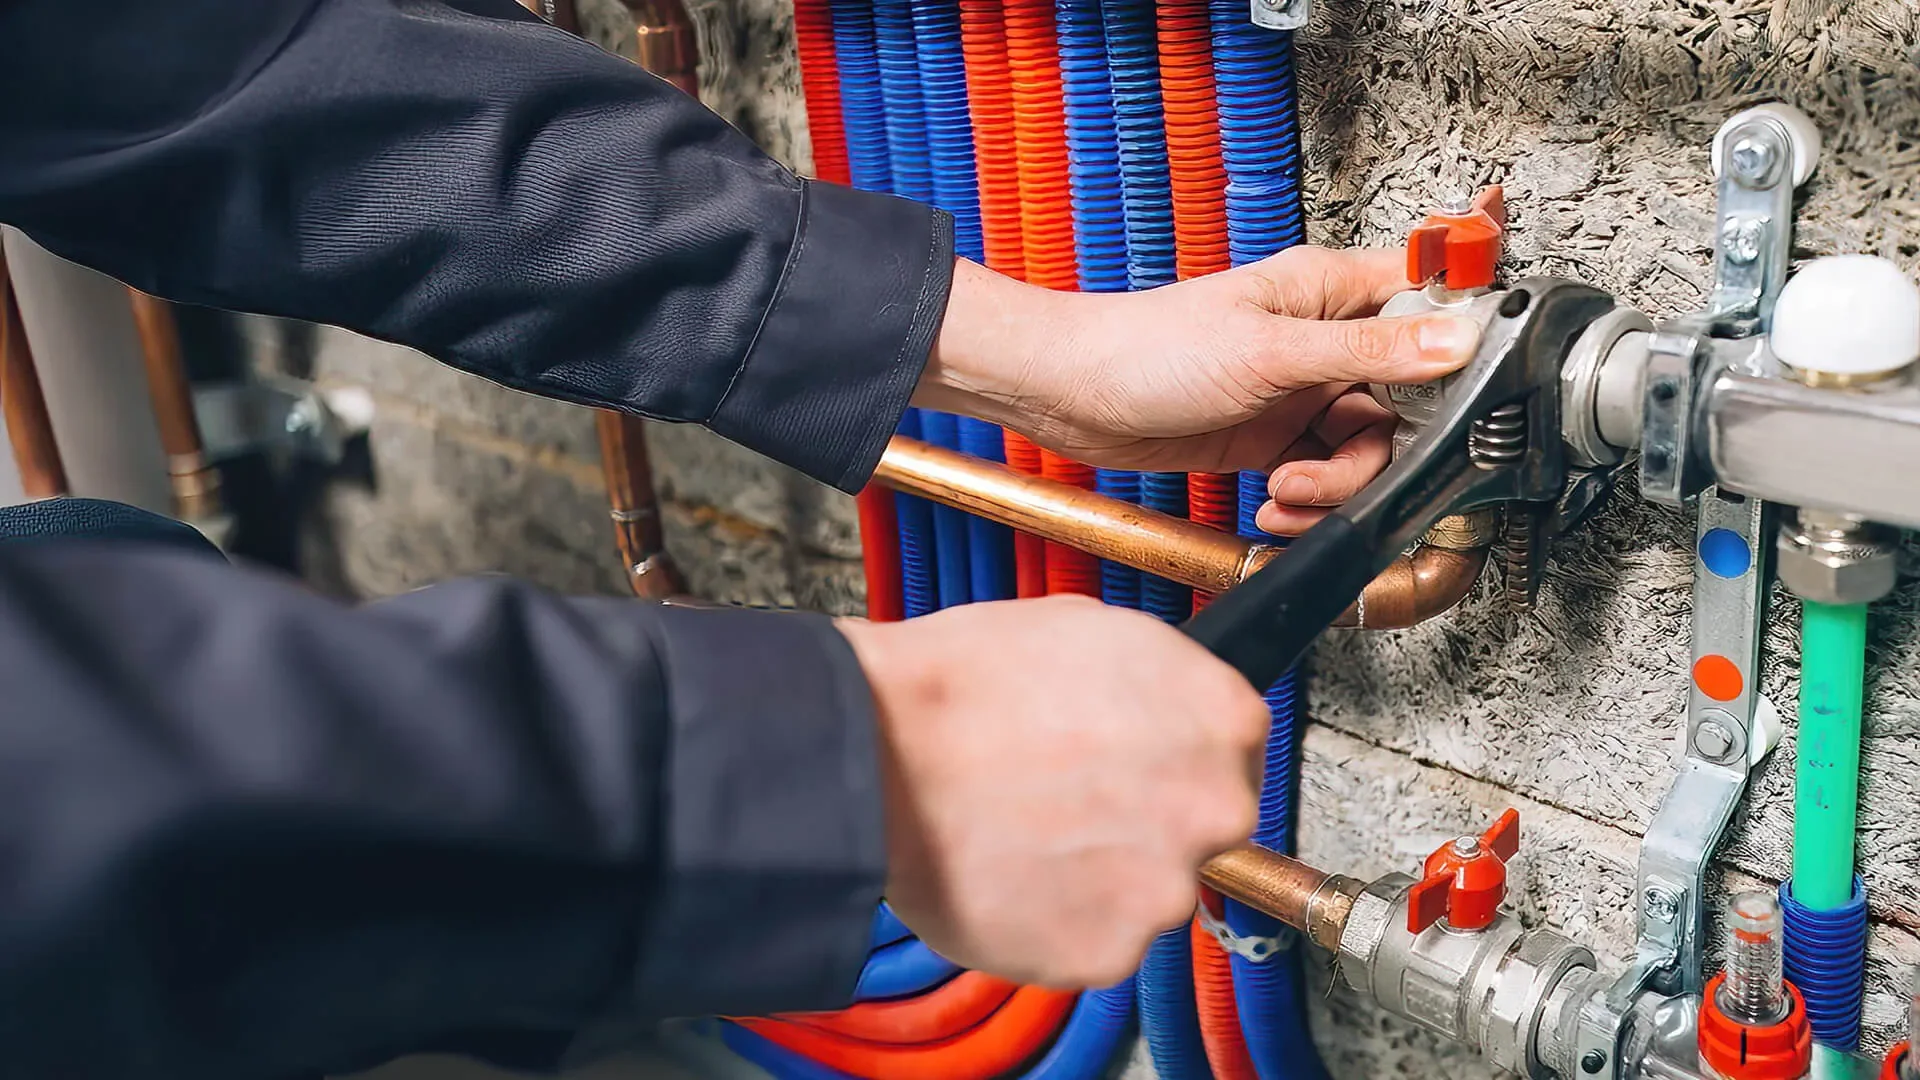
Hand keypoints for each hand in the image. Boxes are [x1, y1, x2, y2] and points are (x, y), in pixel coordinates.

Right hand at [837, 596, 1267, 987]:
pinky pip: (1093, 940)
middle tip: (1070, 798)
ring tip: (1022, 831)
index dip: (1176, 751)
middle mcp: (1212, 809)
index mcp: (1221, 718)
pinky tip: (1008, 873)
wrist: (877, 756)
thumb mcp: (1088, 629)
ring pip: (1146, 889)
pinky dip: (1056, 917)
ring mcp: (1161, 889)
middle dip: (1146, 816)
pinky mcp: (1104, 952)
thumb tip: (1168, 707)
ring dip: (1099, 872)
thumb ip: (1158, 682)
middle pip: (1201, 825)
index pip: (1236, 746)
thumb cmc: (966, 683)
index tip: (1138, 759)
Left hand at [919, 247, 1479, 529]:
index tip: (1461, 390)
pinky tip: (1275, 506)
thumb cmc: (1146, 350)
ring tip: (1290, 492)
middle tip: (1340, 464)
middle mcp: (1321, 339)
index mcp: (1329, 290)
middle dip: (1384, 447)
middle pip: (1407, 396)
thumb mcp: (1269, 352)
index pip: (1428, 299)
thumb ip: (1368, 351)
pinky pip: (1321, 475)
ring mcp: (1298, 390)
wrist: (1069, 396)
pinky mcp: (1272, 436)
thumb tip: (1455, 341)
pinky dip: (1307, 501)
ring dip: (1337, 484)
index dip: (1455, 342)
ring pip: (1365, 446)